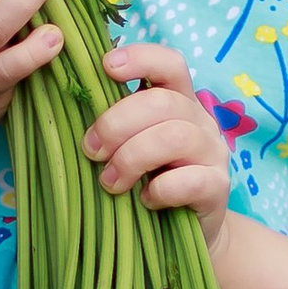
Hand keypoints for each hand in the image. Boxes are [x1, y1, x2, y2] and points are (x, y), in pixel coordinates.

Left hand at [82, 43, 231, 242]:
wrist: (190, 230)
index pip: (170, 63)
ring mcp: (213, 152)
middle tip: (92, 151)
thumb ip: (115, 125)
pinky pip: (189, 180)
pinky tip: (145, 201)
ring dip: (132, 158)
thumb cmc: (149, 182)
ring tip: (111, 182)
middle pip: (163, 102)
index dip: (140, 58)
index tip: (107, 68)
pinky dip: (159, 190)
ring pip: (175, 137)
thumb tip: (69, 105)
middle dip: (117, 124)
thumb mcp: (131, 146)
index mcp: (178, 101)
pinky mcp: (218, 187)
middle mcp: (200, 120)